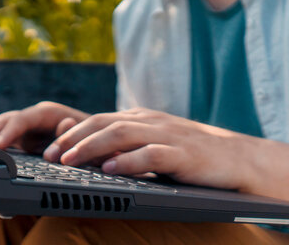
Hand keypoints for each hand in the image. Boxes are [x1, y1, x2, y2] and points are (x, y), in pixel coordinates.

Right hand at [0, 101, 88, 153]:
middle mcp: (34, 119)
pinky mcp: (21, 141)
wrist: (99, 142)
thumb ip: (76, 132)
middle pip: (5, 121)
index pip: (23, 119)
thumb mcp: (88, 137)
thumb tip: (65, 124)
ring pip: (1, 130)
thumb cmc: (95, 139)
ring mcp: (26, 130)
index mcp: (47, 113)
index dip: (9, 132)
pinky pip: (2, 141)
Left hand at [44, 107, 257, 189]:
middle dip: (74, 139)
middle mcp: (151, 122)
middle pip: (104, 123)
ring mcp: (167, 135)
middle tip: (51, 154)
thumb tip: (93, 159)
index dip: (72, 133)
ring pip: (122, 134)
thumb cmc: (192, 155)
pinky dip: (129, 161)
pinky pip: (152, 154)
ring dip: (92, 147)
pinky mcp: (183, 153)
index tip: (50, 148)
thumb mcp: (155, 146)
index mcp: (142, 119)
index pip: (99, 120)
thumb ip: (127, 148)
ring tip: (71, 159)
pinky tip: (112, 169)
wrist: (238, 159)